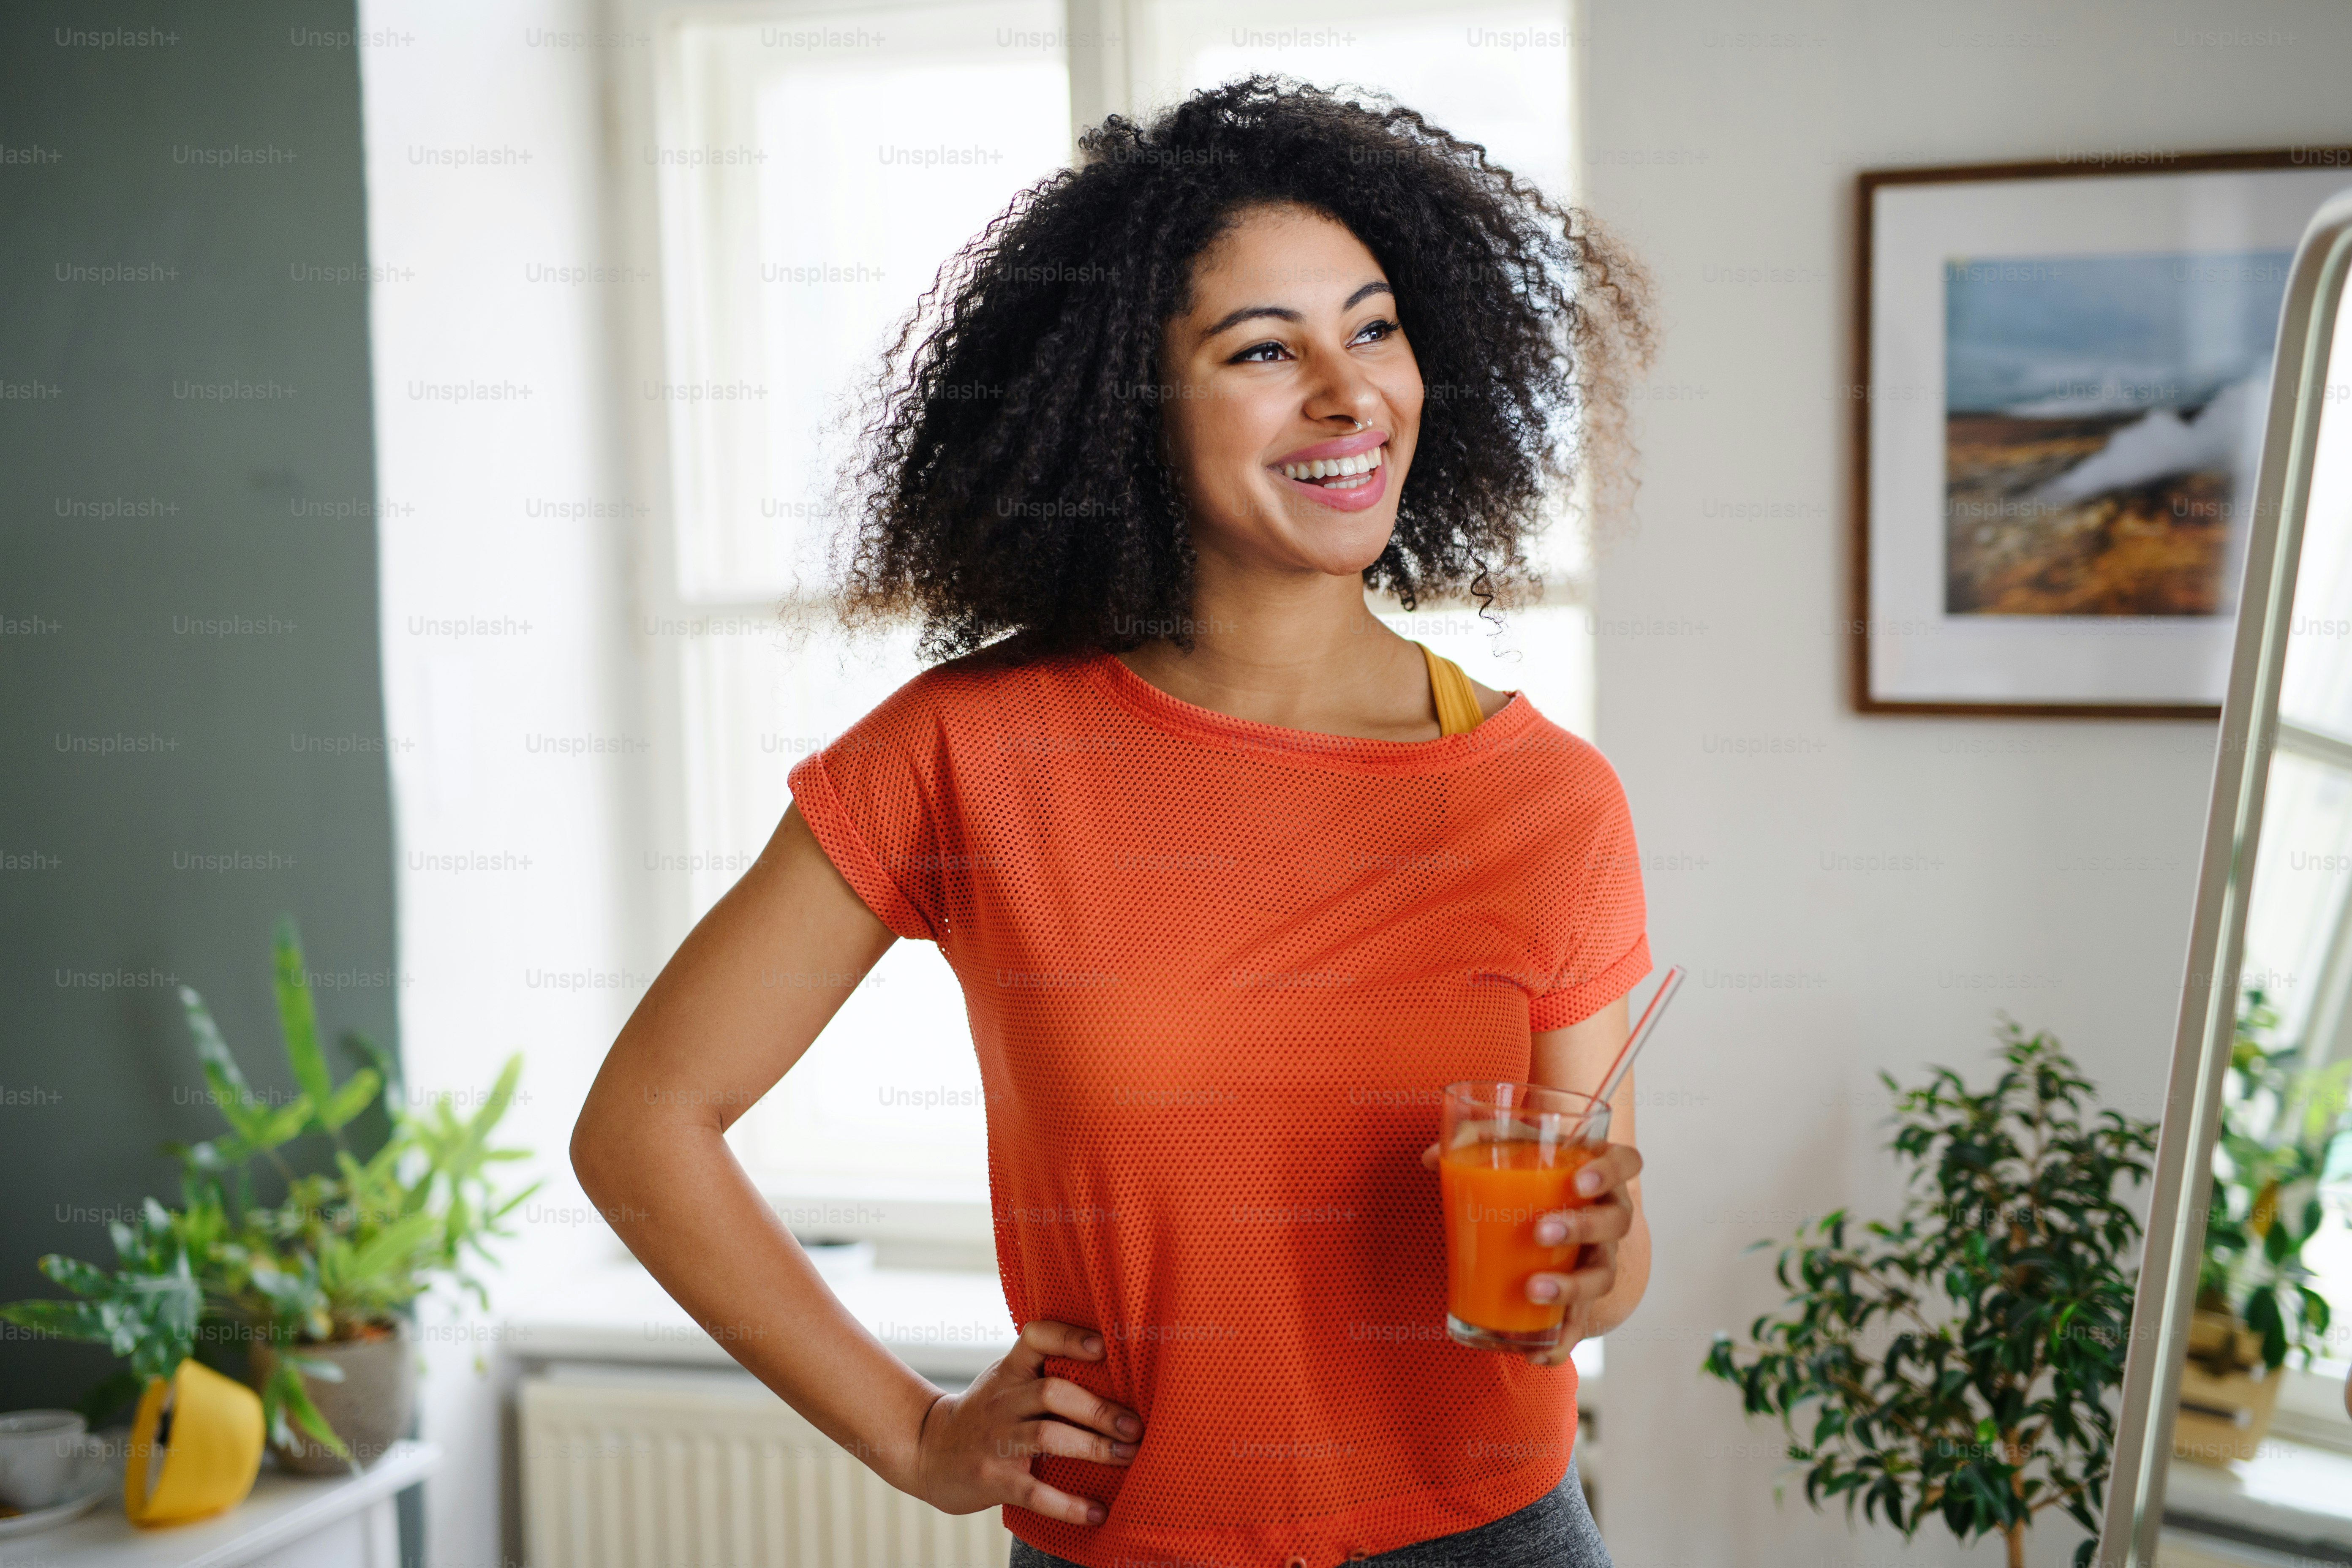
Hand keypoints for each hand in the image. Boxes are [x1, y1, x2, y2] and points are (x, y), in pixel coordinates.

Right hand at [912, 1319, 1141, 1526]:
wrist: (927, 1452)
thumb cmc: (983, 1413)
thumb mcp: (1004, 1381)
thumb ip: (1042, 1373)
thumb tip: (1114, 1372)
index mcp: (1009, 1371)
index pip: (1036, 1338)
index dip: (1068, 1338)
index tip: (1103, 1347)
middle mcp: (1003, 1401)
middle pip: (1053, 1392)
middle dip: (1099, 1409)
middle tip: (1135, 1426)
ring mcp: (997, 1440)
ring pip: (1047, 1436)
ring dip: (1093, 1447)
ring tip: (1128, 1457)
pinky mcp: (994, 1479)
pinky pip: (1035, 1492)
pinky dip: (1068, 1505)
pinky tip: (1097, 1512)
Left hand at [1422, 1138, 1643, 1367]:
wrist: (1546, 1208)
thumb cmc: (1530, 1171)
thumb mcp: (1507, 1148)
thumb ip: (1473, 1140)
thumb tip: (1428, 1158)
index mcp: (1598, 1173)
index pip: (1626, 1163)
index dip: (1610, 1172)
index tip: (1579, 1181)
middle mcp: (1608, 1216)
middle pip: (1614, 1222)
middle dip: (1581, 1227)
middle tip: (1540, 1231)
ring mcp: (1599, 1257)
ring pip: (1602, 1276)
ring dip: (1571, 1287)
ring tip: (1533, 1290)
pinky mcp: (1581, 1294)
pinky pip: (1580, 1322)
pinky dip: (1562, 1340)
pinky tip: (1537, 1353)